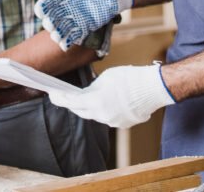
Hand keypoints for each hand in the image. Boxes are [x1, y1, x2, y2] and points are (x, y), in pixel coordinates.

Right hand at [34, 0, 133, 49]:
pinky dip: (67, 42)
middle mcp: (66, 7)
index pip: (47, 2)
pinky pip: (73, 37)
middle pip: (50, 18)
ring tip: (58, 37)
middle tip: (51, 25)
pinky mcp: (84, 27)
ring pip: (60, 29)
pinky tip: (65, 45)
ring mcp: (74, 18)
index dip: (42, 8)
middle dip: (49, 23)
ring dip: (57, 34)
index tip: (41, 12)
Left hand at [48, 64, 174, 128]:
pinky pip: (107, 118)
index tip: (52, 95)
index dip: (59, 98)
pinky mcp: (121, 124)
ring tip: (85, 98)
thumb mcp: (105, 78)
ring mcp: (112, 122)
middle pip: (80, 111)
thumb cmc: (129, 78)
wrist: (152, 88)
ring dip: (88, 108)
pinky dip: (103, 110)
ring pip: (94, 116)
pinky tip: (105, 102)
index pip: (70, 101)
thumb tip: (88, 93)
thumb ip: (93, 88)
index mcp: (95, 101)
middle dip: (72, 104)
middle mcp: (101, 115)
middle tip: (65, 96)